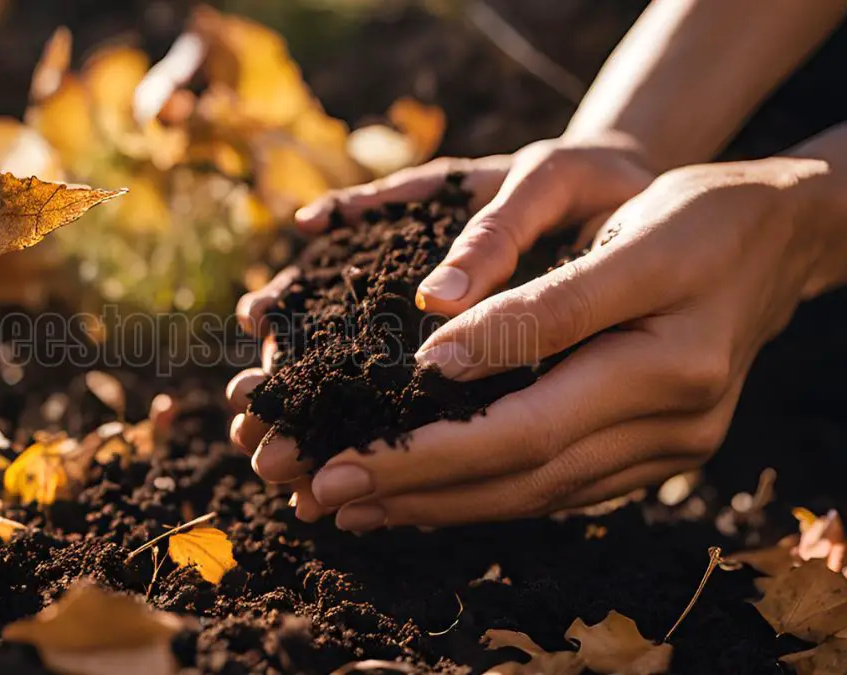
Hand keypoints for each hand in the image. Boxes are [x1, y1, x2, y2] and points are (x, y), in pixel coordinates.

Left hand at [256, 157, 833, 530]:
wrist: (778, 238)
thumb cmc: (698, 217)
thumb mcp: (625, 240)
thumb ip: (539, 308)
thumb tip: (439, 356)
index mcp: (666, 371)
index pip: (525, 430)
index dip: (431, 451)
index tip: (345, 460)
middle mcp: (673, 426)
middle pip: (524, 477)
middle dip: (419, 491)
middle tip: (328, 495)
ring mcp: (669, 449)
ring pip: (540, 493)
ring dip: (444, 505)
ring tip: (361, 506)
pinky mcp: (655, 450)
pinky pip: (562, 485)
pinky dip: (491, 492)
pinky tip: (434, 494)